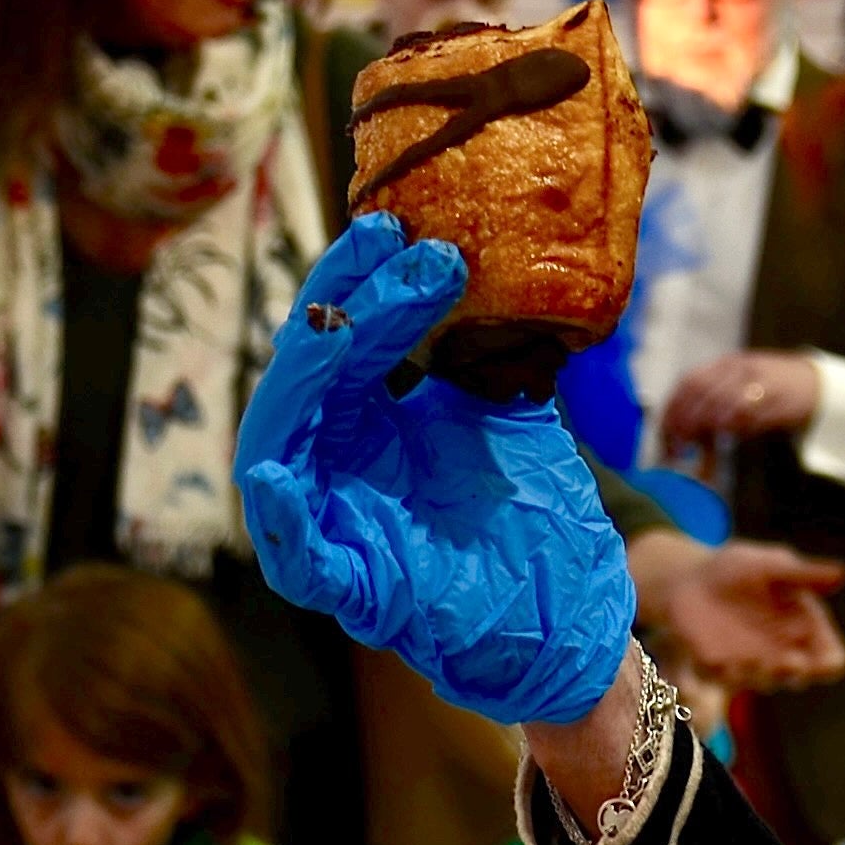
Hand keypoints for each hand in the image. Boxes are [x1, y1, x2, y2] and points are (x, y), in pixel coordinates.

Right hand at [235, 215, 642, 727]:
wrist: (569, 616)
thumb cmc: (531, 516)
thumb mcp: (504, 410)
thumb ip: (479, 351)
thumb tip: (485, 259)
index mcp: (363, 421)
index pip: (342, 336)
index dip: (359, 279)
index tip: (401, 228)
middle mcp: (334, 464)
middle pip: (305, 376)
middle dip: (338, 306)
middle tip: (389, 247)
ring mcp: (333, 524)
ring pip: (277, 446)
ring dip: (302, 383)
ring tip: (337, 327)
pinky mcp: (349, 587)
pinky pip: (294, 553)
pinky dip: (278, 516)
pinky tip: (274, 472)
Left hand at [627, 532, 844, 691]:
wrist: (690, 578)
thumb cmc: (739, 569)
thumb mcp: (771, 565)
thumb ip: (803, 574)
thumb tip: (842, 573)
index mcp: (805, 632)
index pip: (830, 660)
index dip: (830, 664)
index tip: (824, 660)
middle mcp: (781, 655)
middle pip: (798, 676)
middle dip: (795, 672)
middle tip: (790, 661)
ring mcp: (748, 666)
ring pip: (760, 681)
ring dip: (758, 674)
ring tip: (751, 659)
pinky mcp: (713, 667)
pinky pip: (719, 678)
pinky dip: (719, 673)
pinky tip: (715, 660)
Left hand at [657, 349, 821, 448]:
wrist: (814, 383)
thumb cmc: (768, 388)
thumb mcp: (738, 384)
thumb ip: (712, 400)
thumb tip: (680, 429)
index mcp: (726, 364)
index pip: (690, 382)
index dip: (674, 408)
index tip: (665, 432)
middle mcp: (740, 369)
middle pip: (703, 392)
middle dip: (686, 421)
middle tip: (679, 445)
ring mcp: (760, 383)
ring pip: (725, 404)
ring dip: (708, 427)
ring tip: (700, 446)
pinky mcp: (778, 400)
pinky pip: (751, 416)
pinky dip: (737, 428)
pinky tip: (731, 436)